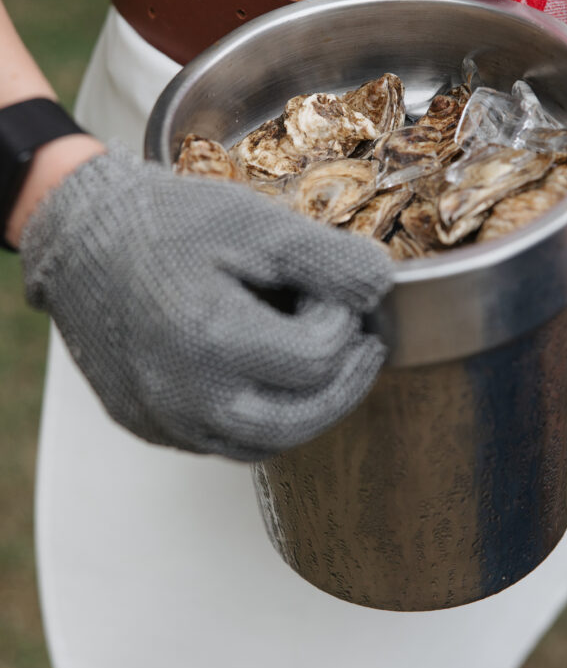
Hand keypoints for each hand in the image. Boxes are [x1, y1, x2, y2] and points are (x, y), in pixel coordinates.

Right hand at [20, 144, 392, 460]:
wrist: (83, 237)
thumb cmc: (164, 223)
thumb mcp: (254, 223)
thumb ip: (326, 258)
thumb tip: (382, 287)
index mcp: (211, 339)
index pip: (317, 359)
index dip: (344, 323)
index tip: (336, 294)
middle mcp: (184, 396)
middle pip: (299, 421)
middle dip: (345, 382)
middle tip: (362, 345)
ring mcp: (163, 419)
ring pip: (264, 444)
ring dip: (309, 409)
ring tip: (324, 364)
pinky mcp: (148, 424)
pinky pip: (221, 442)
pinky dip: (261, 418)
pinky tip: (272, 378)